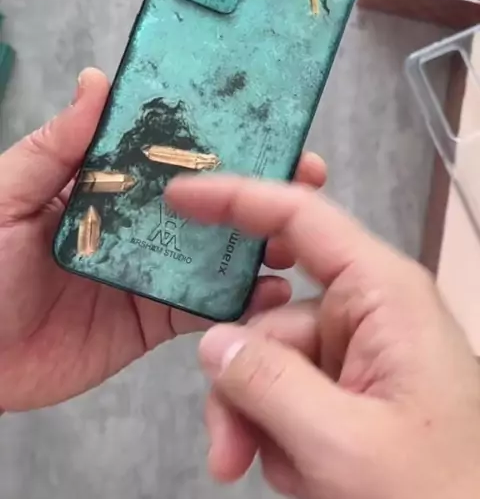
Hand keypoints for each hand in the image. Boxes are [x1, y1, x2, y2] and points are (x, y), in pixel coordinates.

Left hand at [0, 68, 325, 411]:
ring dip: (257, 242)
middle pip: (207, 198)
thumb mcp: (9, 193)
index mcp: (106, 181)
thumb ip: (55, 146)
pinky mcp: (150, 319)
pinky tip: (268, 294)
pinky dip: (236, 303)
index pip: (171, 150)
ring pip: (213, 252)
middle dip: (258, 187)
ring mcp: (147, 270)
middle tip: (304, 177)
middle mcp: (136, 221)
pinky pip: (200, 309)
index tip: (265, 123)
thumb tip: (96, 81)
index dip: (218, 137)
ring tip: (294, 237)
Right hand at [166, 175, 479, 498]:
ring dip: (256, 420)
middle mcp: (368, 308)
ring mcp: (360, 351)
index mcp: (380, 290)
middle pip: (271, 314)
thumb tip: (211, 342)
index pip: (299, 215)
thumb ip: (267, 383)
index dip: (235, 197)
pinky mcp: (354, 389)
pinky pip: (290, 394)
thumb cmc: (434, 490)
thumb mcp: (342, 443)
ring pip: (271, 363)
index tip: (177, 195)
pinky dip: (279, 434)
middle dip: (240, 375)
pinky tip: (303, 477)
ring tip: (261, 473)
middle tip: (224, 443)